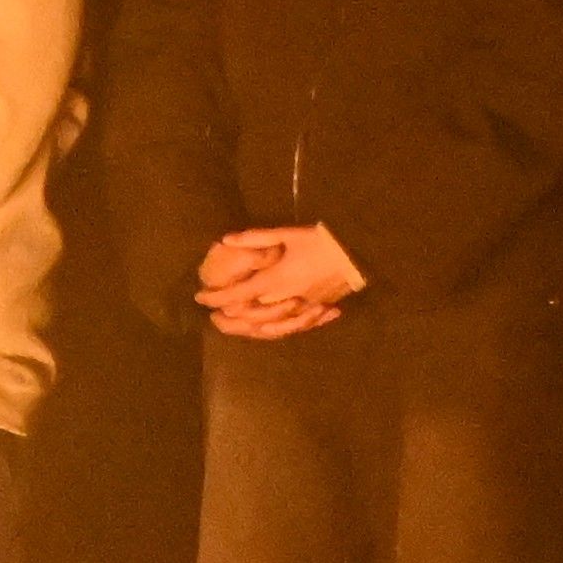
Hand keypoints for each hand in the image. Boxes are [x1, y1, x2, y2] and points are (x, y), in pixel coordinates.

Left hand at [198, 222, 361, 340]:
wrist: (361, 251)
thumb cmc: (322, 240)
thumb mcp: (286, 234)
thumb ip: (255, 238)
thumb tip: (225, 240)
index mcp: (274, 280)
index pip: (235, 295)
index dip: (215, 298)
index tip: (200, 298)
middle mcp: (284, 300)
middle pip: (248, 316)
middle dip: (228, 316)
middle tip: (213, 313)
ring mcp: (301, 309)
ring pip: (268, 326)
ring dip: (248, 326)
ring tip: (235, 322)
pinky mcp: (316, 311)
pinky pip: (291, 326)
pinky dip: (276, 328)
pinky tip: (267, 327)